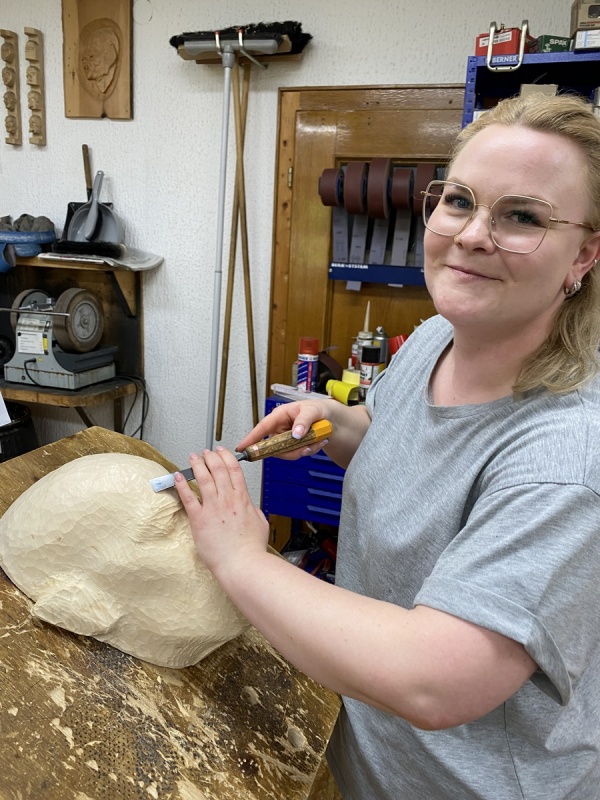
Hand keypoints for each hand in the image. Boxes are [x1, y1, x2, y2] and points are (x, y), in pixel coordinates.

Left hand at [174, 446, 268, 575]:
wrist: (242, 564)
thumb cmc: (252, 549)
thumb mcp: (261, 524)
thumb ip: (254, 512)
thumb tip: (251, 506)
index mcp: (243, 500)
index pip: (234, 470)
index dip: (227, 458)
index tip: (222, 452)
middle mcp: (227, 500)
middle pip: (218, 470)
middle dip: (211, 457)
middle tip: (205, 452)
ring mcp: (213, 508)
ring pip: (203, 479)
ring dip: (197, 465)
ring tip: (193, 457)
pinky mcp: (199, 520)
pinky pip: (188, 498)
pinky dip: (182, 485)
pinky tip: (178, 476)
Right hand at [236, 399, 330, 460]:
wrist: (329, 418)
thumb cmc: (318, 409)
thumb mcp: (312, 411)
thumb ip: (304, 421)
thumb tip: (295, 434)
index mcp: (279, 415)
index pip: (262, 428)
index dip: (251, 439)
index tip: (242, 448)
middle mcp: (280, 428)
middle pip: (274, 446)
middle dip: (291, 450)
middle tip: (307, 447)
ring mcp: (285, 438)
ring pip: (286, 453)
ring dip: (303, 450)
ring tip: (316, 441)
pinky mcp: (292, 445)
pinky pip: (296, 454)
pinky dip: (308, 450)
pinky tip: (317, 442)